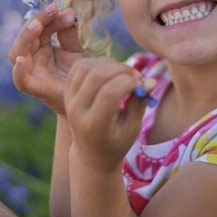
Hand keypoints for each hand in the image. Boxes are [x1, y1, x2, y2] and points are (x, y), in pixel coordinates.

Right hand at [8, 4, 83, 115]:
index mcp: (40, 47)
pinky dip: (19, 71)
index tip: (63, 9)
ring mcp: (32, 73)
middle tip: (52, 9)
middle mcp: (32, 58)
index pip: (39, 27)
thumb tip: (69, 10)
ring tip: (37, 25)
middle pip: (26, 36)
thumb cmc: (76, 74)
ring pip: (18, 53)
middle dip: (37, 20)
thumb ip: (69, 33)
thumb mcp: (75, 50)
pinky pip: (21, 81)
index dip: (48, 17)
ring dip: (26, 38)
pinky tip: (23, 60)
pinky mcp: (36, 88)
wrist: (86, 100)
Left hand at [65, 57, 146, 171]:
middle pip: (97, 76)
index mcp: (94, 125)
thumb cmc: (116, 142)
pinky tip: (110, 71)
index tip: (141, 83)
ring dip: (110, 63)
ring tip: (123, 73)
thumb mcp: (131, 129)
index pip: (109, 93)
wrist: (90, 154)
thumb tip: (150, 81)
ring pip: (87, 66)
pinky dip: (97, 62)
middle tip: (135, 76)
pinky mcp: (66, 90)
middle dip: (121, 69)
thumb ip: (139, 103)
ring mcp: (69, 99)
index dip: (128, 82)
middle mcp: (77, 111)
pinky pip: (80, 66)